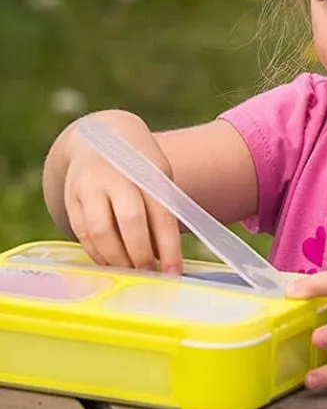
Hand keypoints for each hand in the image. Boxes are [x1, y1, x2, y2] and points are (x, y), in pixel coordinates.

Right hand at [61, 114, 182, 272]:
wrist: (100, 135)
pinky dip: (97, 253)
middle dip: (141, 255)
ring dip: (116, 259)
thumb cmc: (139, 164)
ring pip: (100, 231)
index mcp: (146, 171)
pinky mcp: (70, 199)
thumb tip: (164, 257)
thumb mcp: (158, 176)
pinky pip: (81, 233)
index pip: (161, 215)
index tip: (175, 273)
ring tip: (131, 272)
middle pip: (130, 222)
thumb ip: (161, 211)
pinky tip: (111, 262)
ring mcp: (89, 188)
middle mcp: (115, 178)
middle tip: (150, 273)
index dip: (169, 248)